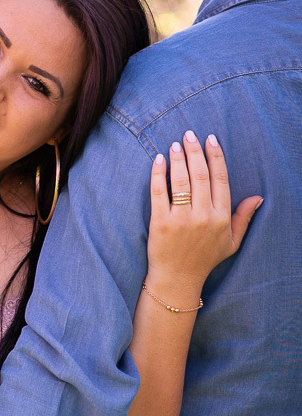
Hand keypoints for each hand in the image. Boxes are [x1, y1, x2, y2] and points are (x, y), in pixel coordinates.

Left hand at [146, 131, 261, 290]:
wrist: (178, 280)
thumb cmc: (205, 260)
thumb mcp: (231, 242)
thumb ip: (243, 218)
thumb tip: (258, 197)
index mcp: (221, 217)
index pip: (221, 179)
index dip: (216, 156)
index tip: (210, 139)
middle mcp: (203, 217)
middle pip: (200, 175)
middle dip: (195, 151)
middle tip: (189, 135)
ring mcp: (181, 220)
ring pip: (181, 181)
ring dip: (177, 159)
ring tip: (174, 145)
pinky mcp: (160, 224)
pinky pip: (159, 193)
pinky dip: (158, 174)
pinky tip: (158, 160)